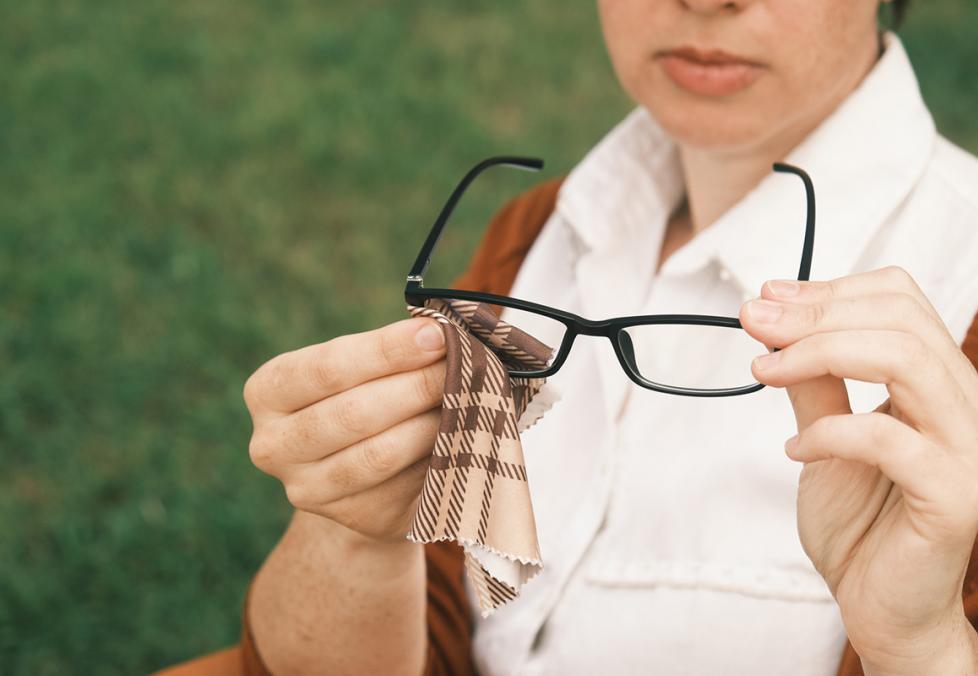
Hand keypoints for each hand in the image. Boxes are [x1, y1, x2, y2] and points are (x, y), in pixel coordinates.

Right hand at [244, 316, 446, 543]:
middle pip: (353, 413)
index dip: (386, 350)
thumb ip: (393, 350)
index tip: (436, 335)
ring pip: (379, 455)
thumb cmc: (366, 397)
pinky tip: (462, 438)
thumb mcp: (365, 368)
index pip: (328, 367)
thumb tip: (441, 333)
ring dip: (432, 424)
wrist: (364, 476)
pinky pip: (403, 487)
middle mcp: (272, 444)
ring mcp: (306, 490)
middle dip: (417, 385)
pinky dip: (437, 459)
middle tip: (465, 366)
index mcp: (268, 391)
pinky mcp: (350, 519)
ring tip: (470, 400)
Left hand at [739, 266, 977, 673]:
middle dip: (814, 314)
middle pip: (901, 320)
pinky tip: (794, 448)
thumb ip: (812, 381)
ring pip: (907, 360)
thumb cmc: (861, 524)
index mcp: (938, 383)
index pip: (901, 300)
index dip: (829, 290)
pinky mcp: (955, 496)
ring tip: (765, 371)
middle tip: (754, 323)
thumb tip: (772, 318)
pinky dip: (828, 433)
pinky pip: (888, 440)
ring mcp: (968, 449)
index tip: (767, 299)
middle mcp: (965, 405)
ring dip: (818, 354)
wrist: (880, 607)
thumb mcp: (822, 435)